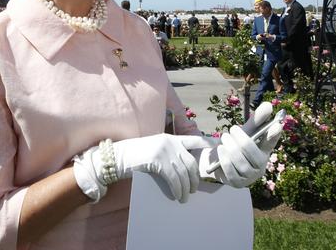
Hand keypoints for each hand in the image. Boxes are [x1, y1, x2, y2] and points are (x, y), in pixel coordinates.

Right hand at [74, 134, 213, 202]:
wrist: (118, 157)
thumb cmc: (137, 156)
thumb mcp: (156, 149)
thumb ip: (170, 153)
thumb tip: (186, 169)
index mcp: (171, 138)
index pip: (194, 140)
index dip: (207, 145)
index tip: (217, 150)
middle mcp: (170, 142)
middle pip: (191, 162)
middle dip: (195, 178)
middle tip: (194, 189)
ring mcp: (164, 150)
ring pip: (183, 173)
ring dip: (186, 188)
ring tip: (185, 197)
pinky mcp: (157, 161)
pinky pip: (173, 178)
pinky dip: (178, 189)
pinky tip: (178, 196)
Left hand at [195, 102, 282, 187]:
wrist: (214, 162)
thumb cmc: (233, 146)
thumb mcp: (243, 133)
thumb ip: (255, 121)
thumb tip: (268, 105)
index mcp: (264, 153)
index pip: (270, 143)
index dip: (274, 135)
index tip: (277, 124)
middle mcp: (260, 167)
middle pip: (252, 152)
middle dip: (241, 139)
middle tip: (231, 129)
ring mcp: (249, 177)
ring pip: (241, 162)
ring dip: (230, 147)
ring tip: (224, 137)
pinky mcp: (237, 184)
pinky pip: (231, 171)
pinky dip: (225, 159)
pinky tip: (221, 150)